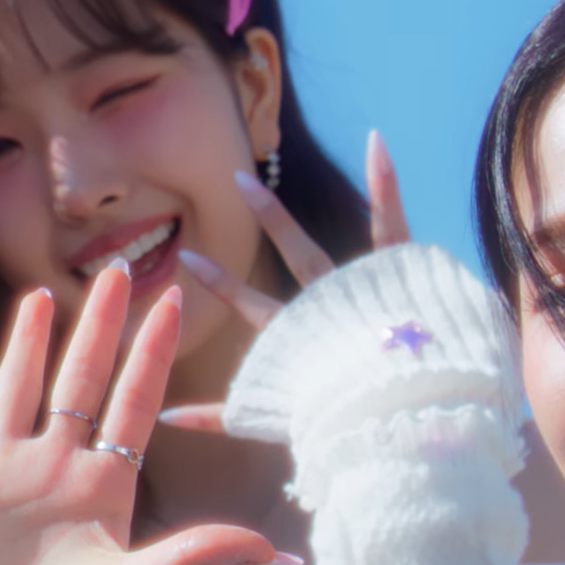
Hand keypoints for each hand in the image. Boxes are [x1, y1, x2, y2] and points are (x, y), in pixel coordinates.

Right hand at [0, 264, 277, 564]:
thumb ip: (195, 557)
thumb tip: (274, 548)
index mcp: (101, 490)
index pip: (132, 405)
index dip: (151, 355)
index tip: (172, 303)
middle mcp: (53, 474)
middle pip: (78, 383)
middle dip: (97, 328)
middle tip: (117, 269)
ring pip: (14, 394)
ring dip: (26, 347)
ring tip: (40, 298)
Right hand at [161, 130, 410, 434]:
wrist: (402, 418)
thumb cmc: (343, 422)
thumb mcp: (273, 419)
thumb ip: (217, 416)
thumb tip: (162, 419)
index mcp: (297, 336)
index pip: (250, 303)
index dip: (220, 283)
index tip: (191, 260)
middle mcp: (323, 305)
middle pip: (293, 255)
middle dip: (267, 218)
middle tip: (240, 180)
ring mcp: (356, 288)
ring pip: (329, 238)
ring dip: (307, 204)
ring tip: (293, 164)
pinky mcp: (394, 276)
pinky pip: (389, 226)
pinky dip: (385, 184)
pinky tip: (379, 141)